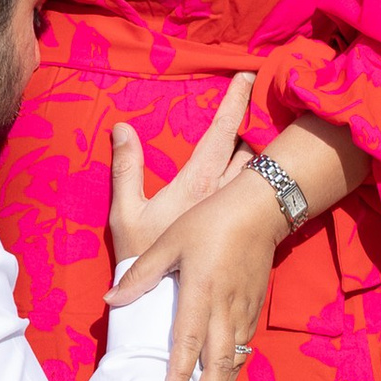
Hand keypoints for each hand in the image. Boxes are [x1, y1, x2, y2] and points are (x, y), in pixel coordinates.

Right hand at [106, 69, 252, 268]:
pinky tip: (257, 186)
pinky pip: (256, 202)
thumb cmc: (141, 256)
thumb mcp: (125, 212)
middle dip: (252, 128)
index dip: (235, 102)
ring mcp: (234, 215)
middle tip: (257, 107)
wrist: (162, 305)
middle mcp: (222, 195)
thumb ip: (126, 168)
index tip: (247, 75)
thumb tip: (121, 127)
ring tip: (258, 140)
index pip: (221, 133)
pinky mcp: (241, 234)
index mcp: (197, 183)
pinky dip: (258, 185)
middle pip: (248, 150)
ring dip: (256, 156)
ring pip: (255, 175)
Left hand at [113, 167, 286, 380]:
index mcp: (200, 291)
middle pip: (218, 363)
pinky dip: (234, 370)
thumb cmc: (209, 222)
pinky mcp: (255, 309)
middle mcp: (225, 307)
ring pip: (235, 360)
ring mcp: (244, 310)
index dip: (179, 375)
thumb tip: (110, 301)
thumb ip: (141, 275)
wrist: (260, 210)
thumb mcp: (169, 242)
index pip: (187, 342)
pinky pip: (244, 347)